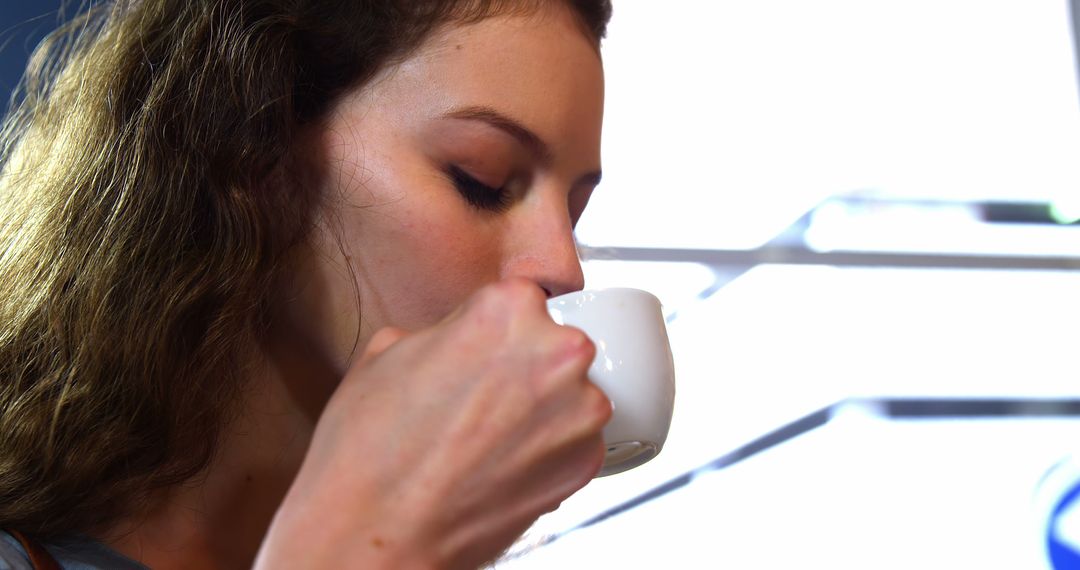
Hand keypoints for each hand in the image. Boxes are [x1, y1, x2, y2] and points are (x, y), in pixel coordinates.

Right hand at [255, 278, 610, 568]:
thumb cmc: (370, 449)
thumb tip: (459, 336)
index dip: (495, 330)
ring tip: (487, 441)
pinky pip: (576, 442)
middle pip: (555, 345)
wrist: (375, 532)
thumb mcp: (387, 352)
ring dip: (542, 411)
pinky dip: (549, 453)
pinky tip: (502, 467)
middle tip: (481, 402)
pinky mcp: (588, 463)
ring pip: (571, 395)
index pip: (522, 300)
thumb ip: (443, 329)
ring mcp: (580, 411)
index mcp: (507, 310)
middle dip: (526, 368)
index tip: (477, 355)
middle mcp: (558, 353)